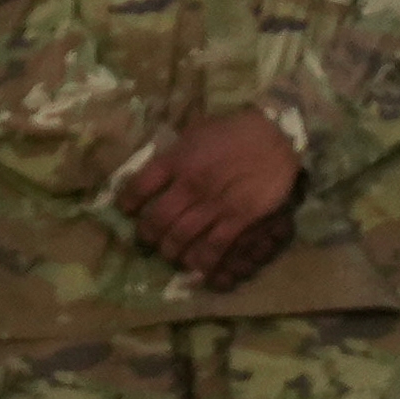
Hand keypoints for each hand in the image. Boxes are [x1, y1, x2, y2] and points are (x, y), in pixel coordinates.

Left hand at [120, 106, 307, 282]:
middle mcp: (190, 184)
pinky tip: (196, 266)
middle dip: (148, 235)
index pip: (140, 185)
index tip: (126, 210)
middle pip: (158, 219)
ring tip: (171, 254)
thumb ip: (174, 155)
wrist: (274, 135)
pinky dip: (201, 261)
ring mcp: (215, 204)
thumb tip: (155, 170)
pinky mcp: (239, 218)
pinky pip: (214, 247)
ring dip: (171, 251)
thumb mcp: (194, 134)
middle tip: (147, 241)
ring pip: (182, 237)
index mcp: (176, 160)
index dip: (128, 202)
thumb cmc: (232, 131)